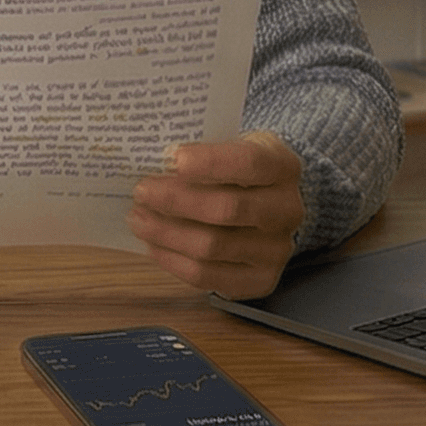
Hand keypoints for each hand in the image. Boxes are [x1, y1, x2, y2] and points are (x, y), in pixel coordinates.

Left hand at [129, 131, 304, 299]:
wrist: (268, 203)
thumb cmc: (238, 169)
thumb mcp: (231, 145)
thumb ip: (202, 150)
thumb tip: (153, 160)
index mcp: (283, 167)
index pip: (249, 163)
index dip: (209, 162)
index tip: (170, 158)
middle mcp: (287, 211)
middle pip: (227, 209)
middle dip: (175, 201)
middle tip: (141, 192)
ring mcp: (277, 250)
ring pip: (213, 246)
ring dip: (166, 233)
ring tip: (138, 219)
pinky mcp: (261, 280)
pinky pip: (208, 277)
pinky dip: (173, 260)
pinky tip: (153, 245)